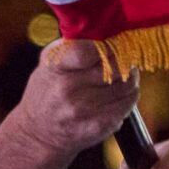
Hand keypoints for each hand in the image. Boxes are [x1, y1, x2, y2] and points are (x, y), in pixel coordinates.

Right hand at [5, 39, 142, 157]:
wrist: (37, 134)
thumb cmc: (47, 91)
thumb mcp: (50, 63)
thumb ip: (75, 47)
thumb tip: (109, 34)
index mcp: (55, 67)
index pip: (93, 49)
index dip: (109, 46)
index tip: (112, 45)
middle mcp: (68, 89)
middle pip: (116, 66)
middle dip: (125, 60)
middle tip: (125, 59)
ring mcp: (83, 110)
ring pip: (127, 85)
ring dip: (131, 78)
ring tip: (123, 76)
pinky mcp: (98, 126)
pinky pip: (127, 105)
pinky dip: (128, 97)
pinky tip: (120, 95)